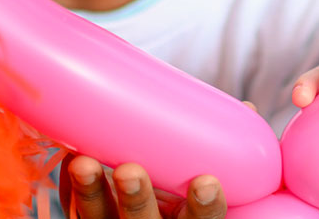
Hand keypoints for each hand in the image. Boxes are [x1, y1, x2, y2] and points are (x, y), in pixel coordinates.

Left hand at [60, 154, 226, 218]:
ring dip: (89, 194)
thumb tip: (249, 108)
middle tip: (129, 170)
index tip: (204, 181)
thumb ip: (221, 148)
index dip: (205, 207)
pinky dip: (71, 187)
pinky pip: (76, 212)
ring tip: (81, 162)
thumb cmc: (183, 196)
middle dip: (135, 201)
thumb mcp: (204, 182)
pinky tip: (69, 158)